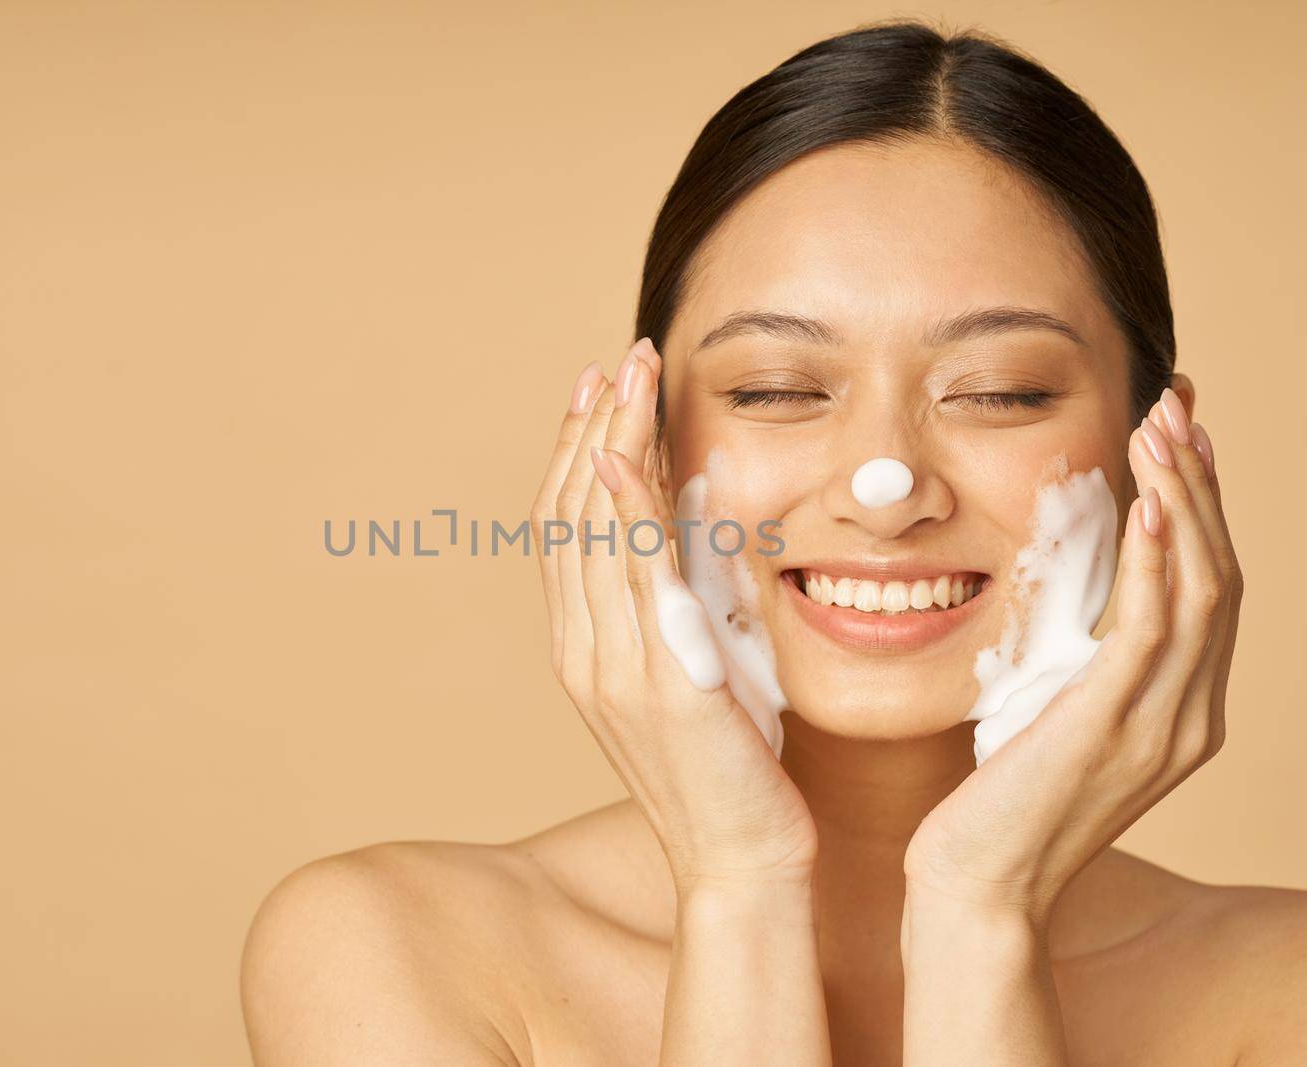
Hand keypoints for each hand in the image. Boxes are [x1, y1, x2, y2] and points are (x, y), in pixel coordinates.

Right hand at [530, 338, 816, 891]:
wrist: (739, 863)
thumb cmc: (731, 771)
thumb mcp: (701, 671)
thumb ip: (685, 600)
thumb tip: (702, 519)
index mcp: (586, 651)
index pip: (567, 532)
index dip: (577, 457)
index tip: (600, 397)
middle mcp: (583, 653)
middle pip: (569, 517)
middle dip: (591, 430)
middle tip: (617, 362)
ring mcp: (612, 668)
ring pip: (593, 532)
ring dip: (609, 444)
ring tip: (629, 378)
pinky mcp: (659, 681)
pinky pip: (632, 577)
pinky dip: (624, 508)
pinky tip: (629, 453)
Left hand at [903, 388, 1241, 919]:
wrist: (979, 887)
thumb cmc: (997, 802)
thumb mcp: (1049, 712)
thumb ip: (1078, 660)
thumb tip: (1066, 586)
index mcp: (1178, 711)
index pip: (1207, 588)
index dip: (1200, 507)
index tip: (1179, 438)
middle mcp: (1188, 715)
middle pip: (1219, 575)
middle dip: (1200, 484)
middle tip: (1178, 407)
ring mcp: (1161, 726)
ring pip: (1200, 589)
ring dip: (1184, 500)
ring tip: (1162, 429)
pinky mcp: (1113, 729)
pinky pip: (1152, 630)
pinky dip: (1157, 561)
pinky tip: (1150, 505)